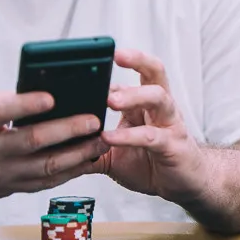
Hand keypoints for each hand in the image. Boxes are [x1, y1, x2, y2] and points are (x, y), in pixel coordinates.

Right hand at [0, 91, 107, 201]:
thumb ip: (6, 101)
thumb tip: (51, 94)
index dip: (24, 105)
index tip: (50, 98)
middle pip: (31, 140)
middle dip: (67, 130)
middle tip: (94, 121)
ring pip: (45, 166)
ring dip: (78, 154)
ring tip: (101, 141)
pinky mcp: (9, 188)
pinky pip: (45, 182)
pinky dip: (69, 171)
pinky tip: (88, 159)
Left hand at [94, 49, 207, 202]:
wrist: (183, 183)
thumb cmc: (152, 161)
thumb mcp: (114, 151)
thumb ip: (90, 143)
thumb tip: (56, 141)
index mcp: (146, 103)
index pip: (136, 72)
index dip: (120, 62)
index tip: (95, 56)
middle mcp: (161, 107)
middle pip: (156, 72)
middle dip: (138, 60)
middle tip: (114, 57)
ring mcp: (170, 124)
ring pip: (159, 97)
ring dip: (134, 95)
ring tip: (110, 99)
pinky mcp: (173, 146)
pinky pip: (151, 136)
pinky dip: (129, 136)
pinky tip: (110, 138)